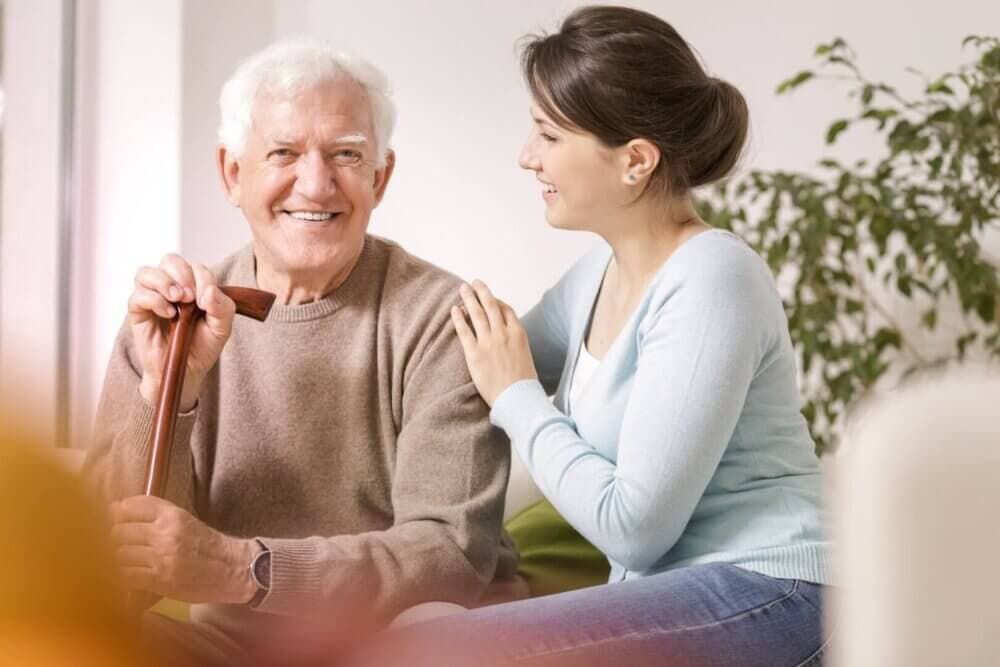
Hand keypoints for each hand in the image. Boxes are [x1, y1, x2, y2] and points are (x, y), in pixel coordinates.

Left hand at [110, 496, 255, 604]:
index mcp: (173, 515)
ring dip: (114, 558)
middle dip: (111, 537)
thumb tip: (118, 510)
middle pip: (120, 531)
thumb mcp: (185, 521)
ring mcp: (161, 558)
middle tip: (109, 542)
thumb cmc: (207, 545)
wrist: (231, 569)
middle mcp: (165, 533)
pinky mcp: (160, 580)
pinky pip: (127, 575)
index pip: (132, 506)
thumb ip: (157, 515)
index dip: (116, 511)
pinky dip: (120, 576)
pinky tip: (122, 575)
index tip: (110, 517)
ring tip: (116, 560)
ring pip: (119, 554)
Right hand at [129, 254, 235, 410]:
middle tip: (190, 296)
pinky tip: (169, 314)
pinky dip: (154, 300)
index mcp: (193, 286)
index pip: (195, 267)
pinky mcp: (138, 312)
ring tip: (178, 300)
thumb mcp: (222, 328)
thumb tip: (209, 290)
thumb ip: (223, 308)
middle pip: (169, 260)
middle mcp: (171, 287)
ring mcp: (152, 298)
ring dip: (164, 282)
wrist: (187, 372)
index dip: (202, 278)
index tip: (207, 301)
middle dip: (182, 273)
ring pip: (146, 272)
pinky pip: (137, 295)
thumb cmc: (203, 347)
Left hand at [450, 280, 537, 405]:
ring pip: (477, 313)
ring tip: (463, 289)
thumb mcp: (526, 357)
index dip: (497, 301)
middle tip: (474, 282)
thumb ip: (517, 345)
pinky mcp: (474, 354)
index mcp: (519, 333)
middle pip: (491, 305)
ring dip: (469, 298)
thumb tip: (511, 344)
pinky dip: (458, 318)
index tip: (490, 298)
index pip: (506, 309)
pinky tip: (454, 310)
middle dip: (482, 292)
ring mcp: (488, 342)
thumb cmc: (524, 384)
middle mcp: (503, 333)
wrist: (518, 398)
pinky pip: (464, 331)